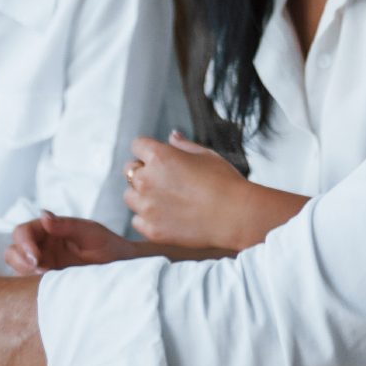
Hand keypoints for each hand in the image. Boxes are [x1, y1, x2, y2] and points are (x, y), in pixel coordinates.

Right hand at [4, 210, 143, 273]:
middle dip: (20, 259)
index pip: (23, 232)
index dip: (24, 243)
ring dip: (24, 271)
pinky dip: (30, 283)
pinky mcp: (47, 281)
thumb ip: (67, 226)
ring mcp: (43, 264)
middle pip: (14, 249)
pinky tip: (47, 286)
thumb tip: (43, 216)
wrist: (122, 268)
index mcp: (49, 229)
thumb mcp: (90, 232)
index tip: (36, 257)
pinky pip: (28, 282)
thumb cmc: (107, 245)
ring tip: (44, 277)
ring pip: (17, 266)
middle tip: (39, 269)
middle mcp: (42, 245)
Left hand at [123, 133, 257, 248]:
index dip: (148, 151)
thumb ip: (183, 145)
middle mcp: (147, 180)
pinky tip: (168, 218)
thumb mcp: (206, 155)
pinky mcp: (151, 229)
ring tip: (166, 201)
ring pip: (130, 197)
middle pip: (129, 170)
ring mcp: (147, 206)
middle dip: (143, 172)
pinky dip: (148, 219)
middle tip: (165, 182)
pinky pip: (137, 221)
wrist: (236, 216)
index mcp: (159, 156)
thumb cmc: (225, 182)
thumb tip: (172, 136)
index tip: (158, 159)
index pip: (137, 146)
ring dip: (142, 196)